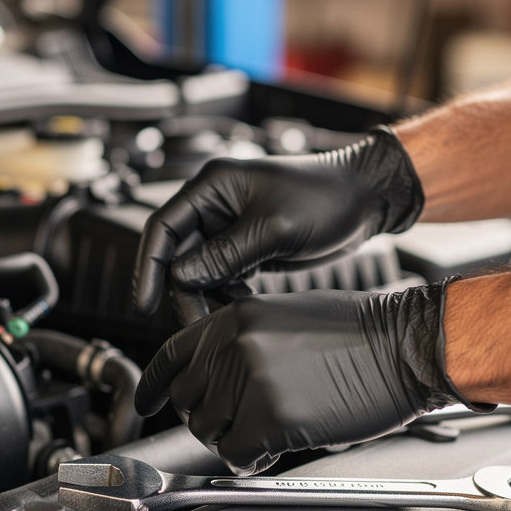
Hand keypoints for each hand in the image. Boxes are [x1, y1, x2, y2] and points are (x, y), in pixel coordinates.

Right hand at [132, 126, 423, 314]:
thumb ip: (226, 254)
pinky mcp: (246, 247)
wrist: (366, 199)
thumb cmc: (326, 197)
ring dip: (206, 297)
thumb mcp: (275, 228)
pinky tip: (244, 305)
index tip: (144, 304)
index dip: (149, 267)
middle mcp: (214, 206)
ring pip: (198, 271)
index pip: (162, 228)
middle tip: (195, 323)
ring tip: (225, 317)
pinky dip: (227, 295)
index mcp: (212, 187)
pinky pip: (222, 277)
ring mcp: (229, 228)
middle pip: (177, 255)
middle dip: (182, 291)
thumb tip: (183, 278)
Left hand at [135, 282, 482, 473]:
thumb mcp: (283, 315)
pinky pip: (238, 458)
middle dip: (206, 420)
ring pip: (209, 433)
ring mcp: (250, 382)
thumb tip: (213, 376)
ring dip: (232, 442)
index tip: (147, 401)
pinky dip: (251, 462)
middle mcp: (233, 346)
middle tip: (235, 425)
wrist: (403, 345)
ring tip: (264, 433)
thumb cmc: (358, 332)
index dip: (155, 385)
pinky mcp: (273, 419)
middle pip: (188, 401)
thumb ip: (239, 341)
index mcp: (232, 318)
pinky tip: (273, 450)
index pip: (172, 355)